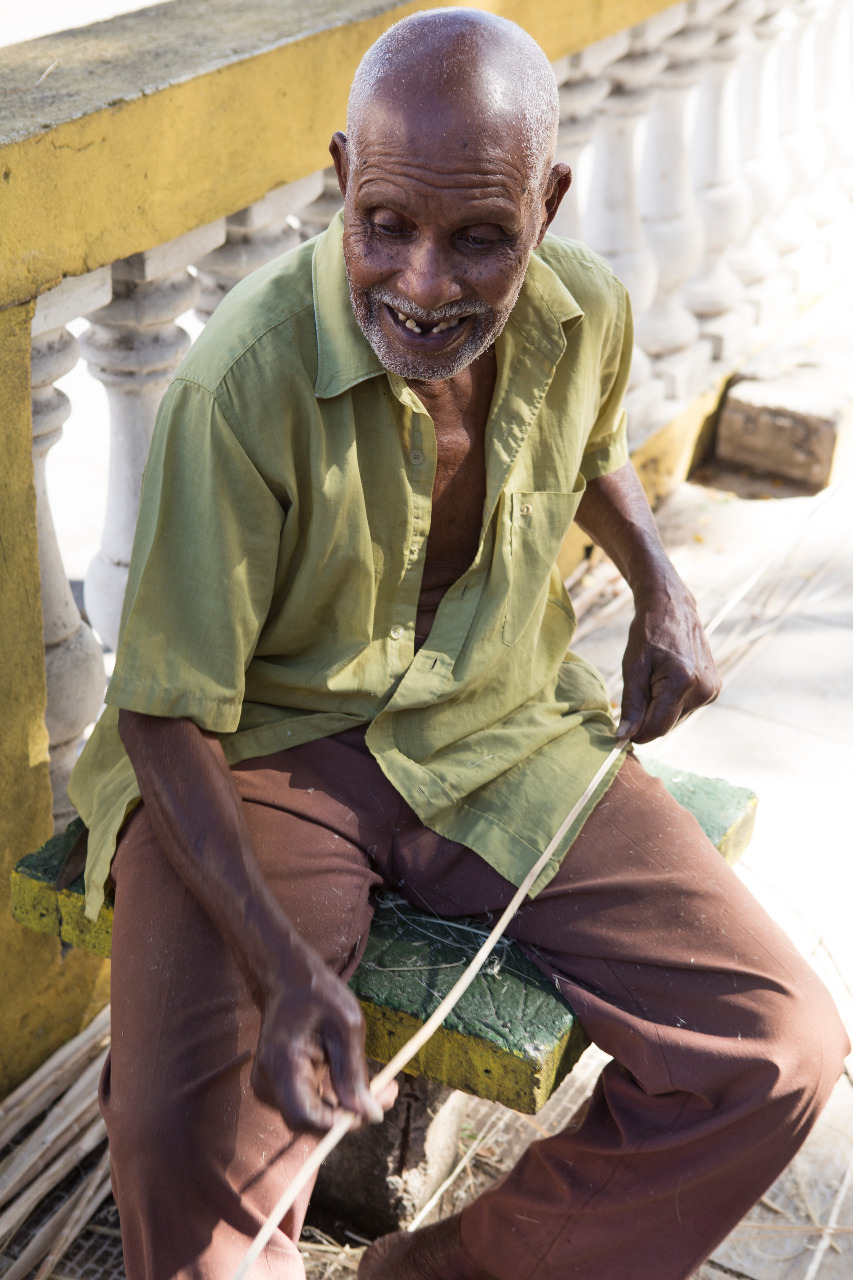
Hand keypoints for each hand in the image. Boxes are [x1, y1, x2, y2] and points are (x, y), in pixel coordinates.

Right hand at [251, 942, 397, 1132]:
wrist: (289, 980)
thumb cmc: (318, 995)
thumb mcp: (347, 1026)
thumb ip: (354, 1073)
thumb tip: (370, 1116)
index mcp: (282, 1063)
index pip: (305, 1117)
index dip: (339, 1123)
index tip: (373, 1111)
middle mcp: (268, 1081)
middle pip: (310, 1121)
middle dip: (350, 1115)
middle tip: (389, 1093)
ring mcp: (269, 1086)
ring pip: (312, 1116)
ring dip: (347, 1108)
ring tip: (383, 1087)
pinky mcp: (278, 1086)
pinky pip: (310, 1105)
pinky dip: (336, 1100)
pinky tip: (360, 1085)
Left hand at [616, 578, 720, 743]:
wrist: (673, 608)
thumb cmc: (649, 633)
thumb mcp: (633, 667)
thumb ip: (631, 704)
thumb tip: (624, 737)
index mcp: (684, 682)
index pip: (658, 727)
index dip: (637, 733)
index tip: (621, 728)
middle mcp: (704, 689)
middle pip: (667, 725)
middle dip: (647, 716)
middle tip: (640, 686)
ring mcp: (713, 690)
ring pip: (675, 720)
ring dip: (659, 709)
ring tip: (655, 678)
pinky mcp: (714, 689)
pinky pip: (685, 710)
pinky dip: (671, 703)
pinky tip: (667, 679)